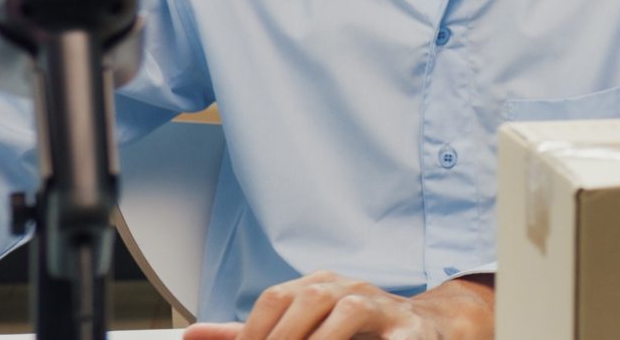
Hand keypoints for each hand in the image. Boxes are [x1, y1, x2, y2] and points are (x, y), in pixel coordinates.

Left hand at [182, 270, 492, 339]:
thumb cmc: (357, 332)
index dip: (254, 331)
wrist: (426, 329)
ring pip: (349, 310)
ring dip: (323, 339)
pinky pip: (393, 337)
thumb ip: (252, 332)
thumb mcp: (302, 327)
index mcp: (321, 286)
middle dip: (283, 338)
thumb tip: (193, 335)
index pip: (277, 298)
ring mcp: (384, 306)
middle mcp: (351, 288)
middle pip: (311, 298)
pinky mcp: (412, 329)